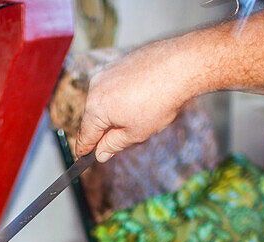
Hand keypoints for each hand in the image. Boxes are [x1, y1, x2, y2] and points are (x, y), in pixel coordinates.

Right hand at [74, 36, 200, 161]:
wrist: (180, 67)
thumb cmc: (159, 101)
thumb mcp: (136, 133)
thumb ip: (113, 145)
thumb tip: (101, 153)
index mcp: (96, 108)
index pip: (84, 135)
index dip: (84, 149)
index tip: (83, 156)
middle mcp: (95, 87)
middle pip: (93, 116)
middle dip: (103, 130)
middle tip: (116, 141)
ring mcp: (106, 72)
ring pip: (104, 100)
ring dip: (114, 111)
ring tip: (138, 115)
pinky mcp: (119, 63)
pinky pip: (114, 85)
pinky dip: (122, 94)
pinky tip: (141, 98)